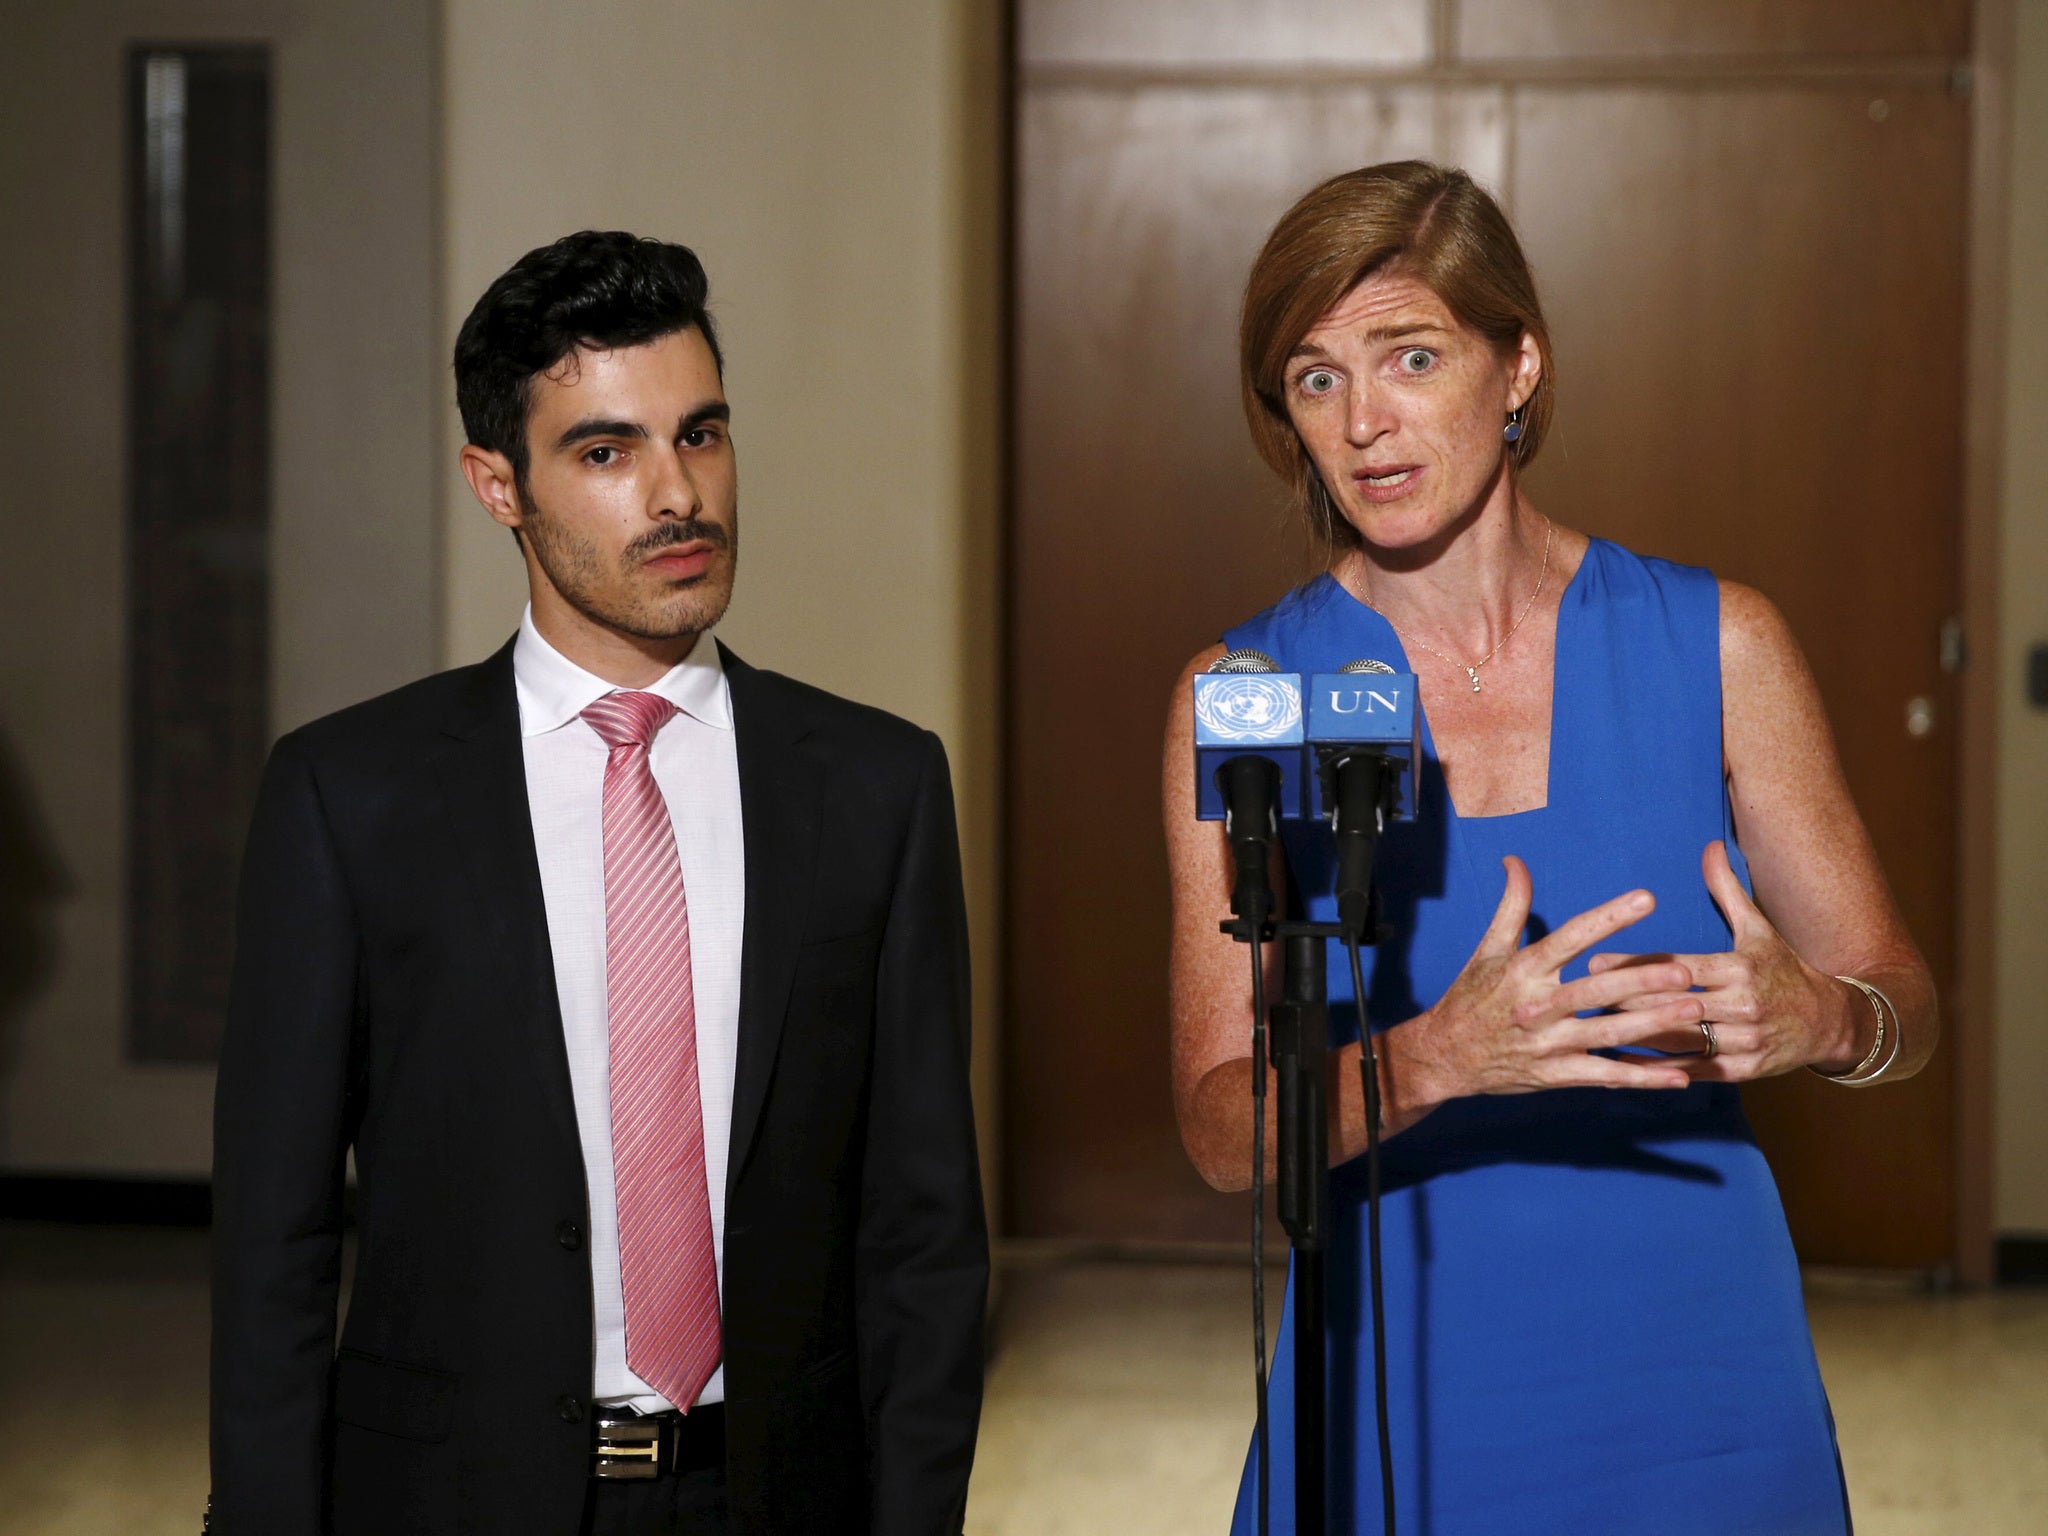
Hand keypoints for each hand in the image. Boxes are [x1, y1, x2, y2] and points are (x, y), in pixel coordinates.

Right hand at [1390, 856, 1704, 1113]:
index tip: (1647, 898)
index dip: (1610, 917)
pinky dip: (1643, 1078)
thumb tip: (1515, 860)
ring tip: (1694, 1011)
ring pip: (1608, 1032)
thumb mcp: (1487, 950)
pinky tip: (1679, 1074)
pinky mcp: (1556, 1075)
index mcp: (1524, 969)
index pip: (1572, 937)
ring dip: (1653, 1023)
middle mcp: (1537, 1005)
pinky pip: (1606, 1075)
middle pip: (1596, 989)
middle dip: (1642, 980)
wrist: (1443, 1057)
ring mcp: (1548, 1043)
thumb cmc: (1469, 998)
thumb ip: (1511, 905)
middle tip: (1684, 970)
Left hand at [1587, 840, 1863, 1081]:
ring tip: (1592, 1029)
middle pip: (1672, 1003)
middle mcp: (1743, 1005)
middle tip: (1580, 997)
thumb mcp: (1758, 929)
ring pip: (1679, 1039)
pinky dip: (1656, 1070)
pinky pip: (1693, 1069)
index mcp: (1740, 969)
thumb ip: (1727, 890)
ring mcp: (1744, 1041)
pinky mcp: (1743, 1070)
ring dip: (1635, 1035)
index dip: (1636, 965)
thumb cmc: (1783, 969)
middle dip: (1624, 1000)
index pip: (1678, 966)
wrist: (1829, 1021)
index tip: (1595, 962)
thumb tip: (1709, 846)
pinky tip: (1622, 1066)